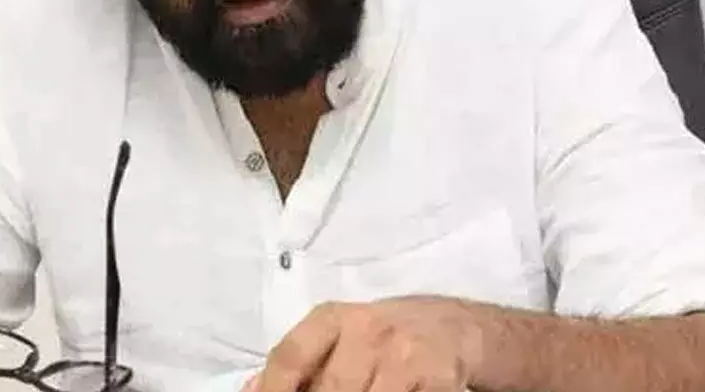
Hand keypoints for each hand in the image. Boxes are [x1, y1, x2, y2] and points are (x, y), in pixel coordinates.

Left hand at [250, 297, 482, 391]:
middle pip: (331, 389)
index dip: (271, 389)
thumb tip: (250, 389)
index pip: (289, 356)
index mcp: (333, 319)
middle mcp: (368, 331)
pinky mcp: (438, 377)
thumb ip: (299, 363)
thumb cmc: (383, 338)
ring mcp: (405, 355)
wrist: (454, 328)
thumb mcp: (339, 336)